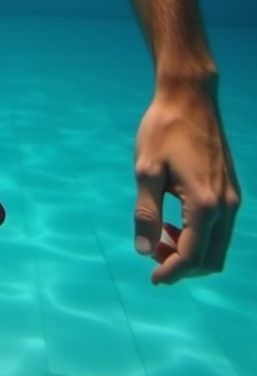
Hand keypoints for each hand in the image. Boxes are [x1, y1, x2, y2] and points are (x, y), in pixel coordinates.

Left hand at [133, 82, 241, 283]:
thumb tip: (143, 250)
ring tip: (161, 235)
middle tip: (153, 254)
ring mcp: (232, 197)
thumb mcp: (146, 171)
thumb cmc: (164, 129)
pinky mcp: (231, 188)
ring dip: (192, 251)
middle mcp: (226, 205)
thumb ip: (145, 213)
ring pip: (218, 245)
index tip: (153, 279)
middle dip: (183, 266)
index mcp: (205, 203)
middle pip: (211, 259)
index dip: (171, 272)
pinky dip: (201, 236)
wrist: (189, 96)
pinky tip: (175, 220)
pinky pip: (221, 228)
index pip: (192, 256)